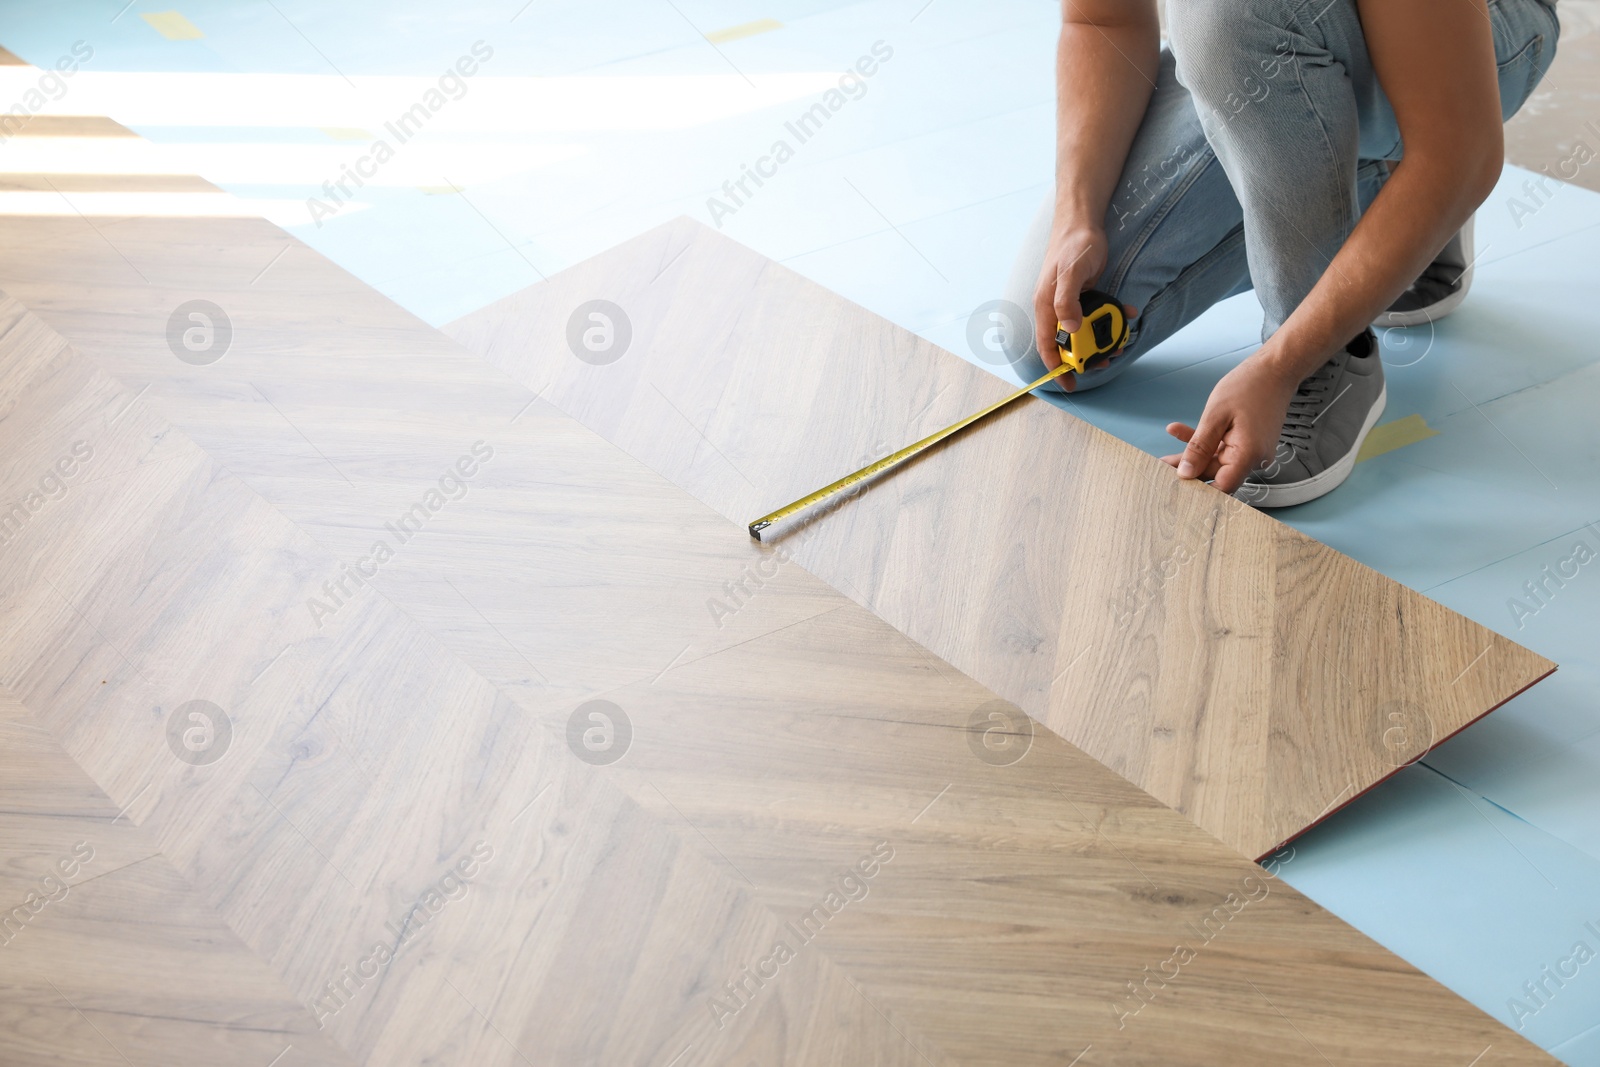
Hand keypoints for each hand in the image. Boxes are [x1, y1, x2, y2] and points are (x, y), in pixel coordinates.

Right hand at [1033, 224, 1107, 392]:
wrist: (1083, 221)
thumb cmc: (1072, 243)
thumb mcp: (1071, 272)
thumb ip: (1067, 300)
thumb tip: (1071, 329)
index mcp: (1046, 305)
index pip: (1047, 345)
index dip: (1056, 368)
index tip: (1069, 385)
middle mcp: (1056, 307)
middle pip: (1067, 342)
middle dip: (1085, 356)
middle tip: (1106, 361)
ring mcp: (1070, 302)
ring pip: (1083, 331)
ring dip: (1101, 340)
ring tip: (1118, 345)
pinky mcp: (1084, 295)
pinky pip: (1097, 313)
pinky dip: (1112, 317)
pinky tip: (1127, 315)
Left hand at [1160, 354, 1299, 494]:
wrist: (1275, 369)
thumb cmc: (1251, 386)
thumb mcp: (1216, 416)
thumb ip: (1200, 447)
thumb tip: (1186, 473)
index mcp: (1248, 455)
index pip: (1222, 487)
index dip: (1198, 491)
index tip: (1174, 489)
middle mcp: (1253, 458)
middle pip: (1215, 474)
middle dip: (1187, 472)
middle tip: (1160, 470)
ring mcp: (1250, 451)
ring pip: (1215, 461)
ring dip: (1191, 456)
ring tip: (1163, 457)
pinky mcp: (1247, 443)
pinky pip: (1221, 448)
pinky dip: (1203, 441)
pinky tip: (1177, 431)